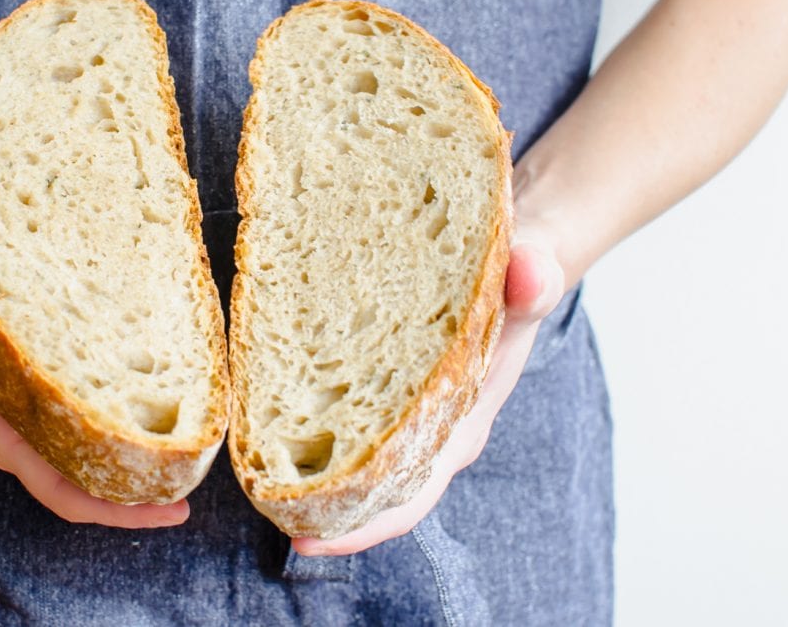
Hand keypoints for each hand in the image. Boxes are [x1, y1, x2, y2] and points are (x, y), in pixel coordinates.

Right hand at [0, 234, 189, 528]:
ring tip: (185, 470)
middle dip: (129, 502)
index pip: (49, 479)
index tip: (161, 509)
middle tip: (185, 504)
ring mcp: (26, 410)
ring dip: (129, 471)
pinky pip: (85, 426)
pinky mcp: (43, 389)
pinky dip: (121, 431)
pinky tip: (159, 420)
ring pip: (84, 460)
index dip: (105, 505)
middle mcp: (10, 422)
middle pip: (75, 485)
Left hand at [291, 231, 565, 555]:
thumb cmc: (522, 271)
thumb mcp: (534, 268)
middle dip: (318, 504)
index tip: (305, 538)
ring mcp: (404, 405)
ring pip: (349, 451)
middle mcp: (430, 425)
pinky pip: (341, 407)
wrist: (518, 249)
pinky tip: (265, 403)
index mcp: (462, 421)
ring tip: (252, 466)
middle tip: (260, 506)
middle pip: (369, 489)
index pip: (410, 494)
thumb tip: (530, 271)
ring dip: (306, 461)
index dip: (359, 525)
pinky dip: (305, 410)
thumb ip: (535, 275)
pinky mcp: (383, 377)